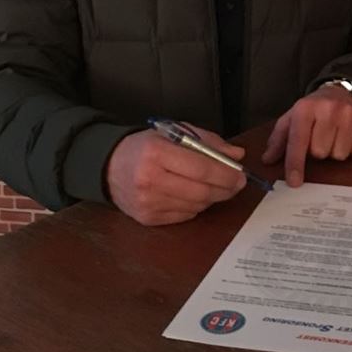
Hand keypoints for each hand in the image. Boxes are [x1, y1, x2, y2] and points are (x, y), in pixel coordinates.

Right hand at [105, 128, 245, 225]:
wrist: (109, 166)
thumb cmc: (146, 146)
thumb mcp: (174, 133)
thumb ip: (207, 142)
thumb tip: (237, 154)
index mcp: (156, 152)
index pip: (201, 168)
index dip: (226, 174)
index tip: (241, 175)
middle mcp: (149, 179)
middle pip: (201, 191)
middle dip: (226, 189)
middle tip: (237, 184)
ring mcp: (147, 202)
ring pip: (196, 206)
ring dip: (212, 198)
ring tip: (215, 187)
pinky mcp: (148, 218)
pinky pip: (185, 216)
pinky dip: (196, 206)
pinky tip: (194, 195)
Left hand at [262, 85, 351, 187]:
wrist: (340, 90)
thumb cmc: (313, 109)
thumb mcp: (292, 119)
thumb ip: (278, 140)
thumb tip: (268, 160)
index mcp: (305, 108)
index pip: (298, 142)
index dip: (295, 164)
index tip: (294, 182)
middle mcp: (327, 108)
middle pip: (320, 153)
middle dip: (318, 152)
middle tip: (319, 138)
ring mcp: (349, 113)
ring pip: (339, 155)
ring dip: (335, 151)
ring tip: (333, 136)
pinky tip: (347, 135)